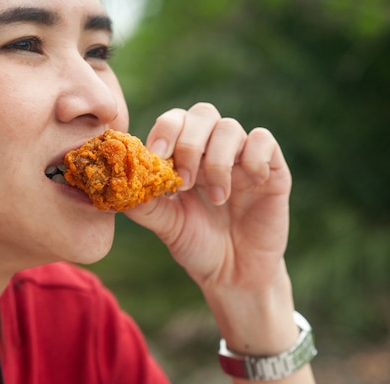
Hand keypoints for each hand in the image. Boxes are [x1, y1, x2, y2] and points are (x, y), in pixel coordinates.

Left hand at [125, 103, 291, 291]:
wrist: (234, 275)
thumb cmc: (197, 245)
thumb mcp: (167, 225)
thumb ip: (145, 203)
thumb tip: (118, 185)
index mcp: (186, 156)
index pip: (174, 121)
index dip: (165, 131)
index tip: (157, 157)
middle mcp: (213, 150)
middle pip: (202, 113)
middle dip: (189, 143)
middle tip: (184, 181)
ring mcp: (242, 158)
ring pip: (230, 127)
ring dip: (217, 161)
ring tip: (216, 198)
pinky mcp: (271, 170)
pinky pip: (263, 140)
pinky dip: (253, 156)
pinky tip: (248, 183)